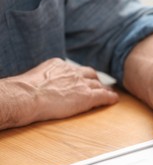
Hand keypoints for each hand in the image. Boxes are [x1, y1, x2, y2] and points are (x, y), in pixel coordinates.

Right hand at [0, 58, 117, 128]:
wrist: (29, 96)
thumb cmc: (26, 92)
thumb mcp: (35, 78)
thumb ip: (44, 79)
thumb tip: (40, 86)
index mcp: (59, 65)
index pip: (74, 70)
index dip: (80, 76)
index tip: (81, 79)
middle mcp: (72, 71)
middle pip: (89, 74)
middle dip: (94, 80)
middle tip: (98, 85)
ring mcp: (81, 83)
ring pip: (97, 84)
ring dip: (103, 89)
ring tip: (108, 93)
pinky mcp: (88, 96)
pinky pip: (103, 95)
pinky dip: (110, 97)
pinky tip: (114, 100)